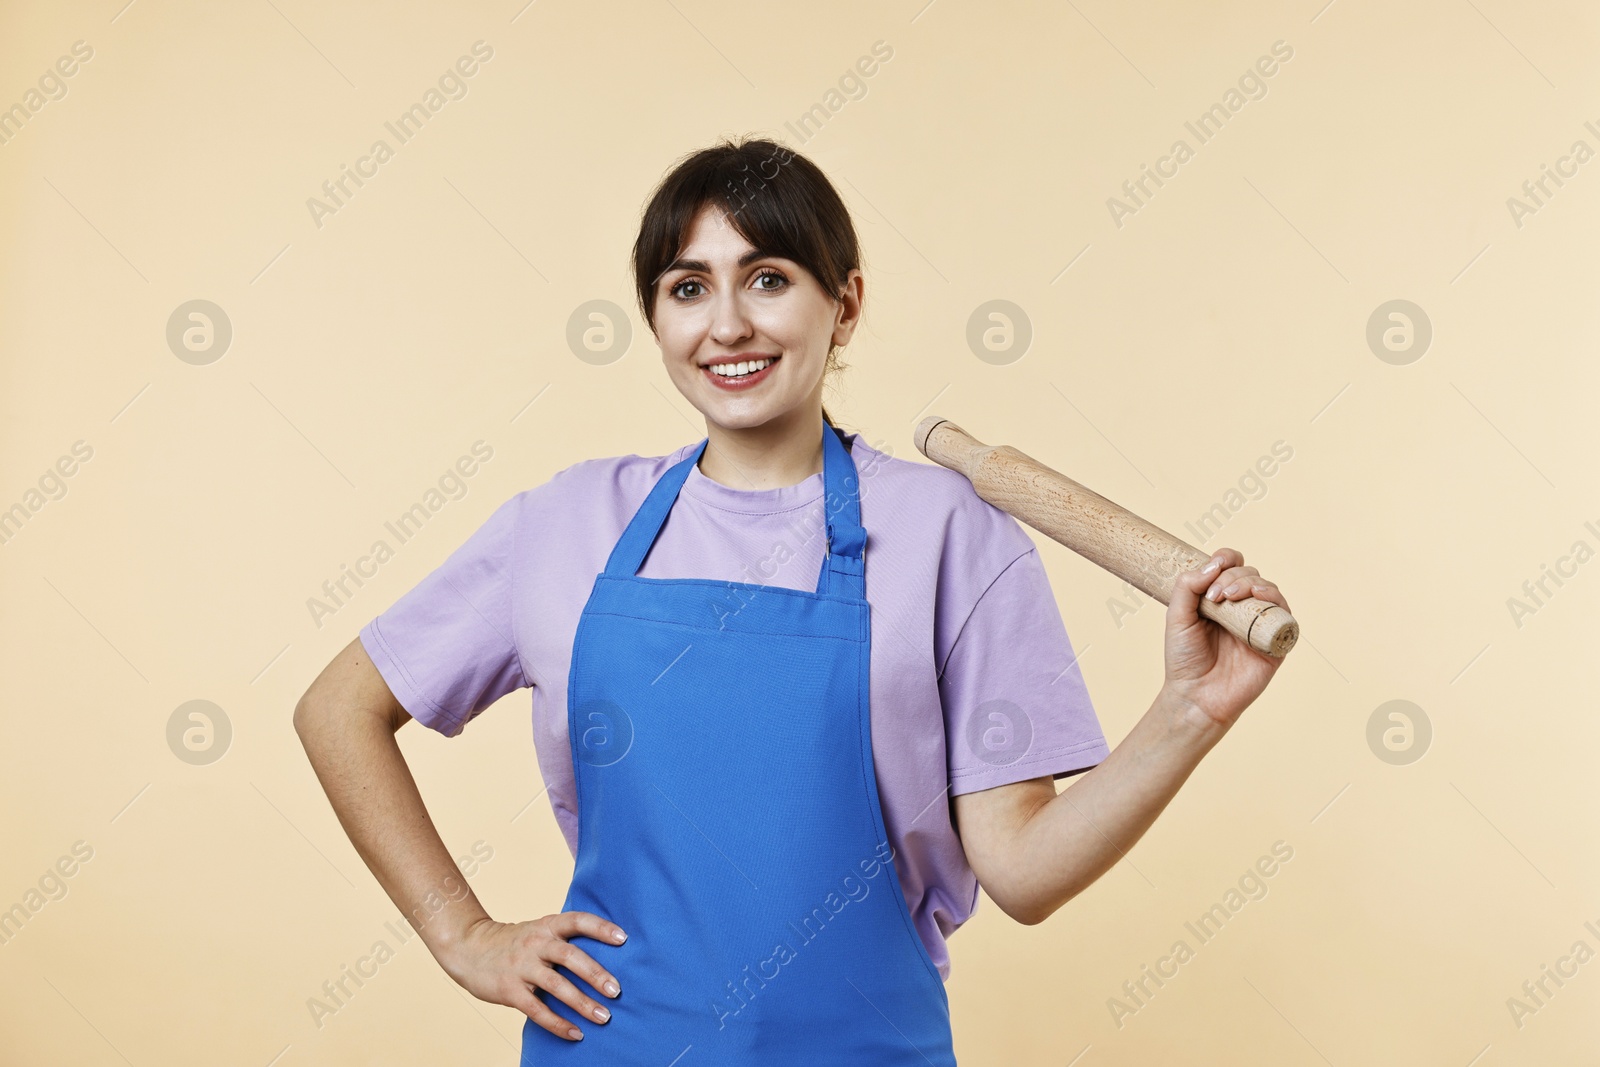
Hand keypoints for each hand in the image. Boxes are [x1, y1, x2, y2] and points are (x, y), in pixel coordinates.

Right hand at [436, 912, 626, 1040]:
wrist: (468, 948)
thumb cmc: (514, 942)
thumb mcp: (538, 931)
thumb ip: (563, 939)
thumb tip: (606, 954)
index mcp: (547, 926)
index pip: (578, 921)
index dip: (601, 928)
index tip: (623, 939)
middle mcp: (535, 943)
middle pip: (571, 956)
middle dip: (596, 974)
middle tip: (617, 991)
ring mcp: (521, 966)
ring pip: (557, 985)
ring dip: (582, 1002)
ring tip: (603, 1016)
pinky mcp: (509, 990)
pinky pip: (537, 1009)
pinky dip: (558, 1024)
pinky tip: (576, 1034)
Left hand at [1162, 547, 1289, 728]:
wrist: (1196, 695)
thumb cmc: (1185, 659)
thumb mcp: (1177, 617)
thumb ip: (1187, 587)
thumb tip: (1211, 566)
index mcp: (1219, 599)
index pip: (1230, 566)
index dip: (1226, 559)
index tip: (1213, 566)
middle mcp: (1241, 608)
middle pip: (1250, 574)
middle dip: (1233, 576)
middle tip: (1215, 595)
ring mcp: (1258, 624)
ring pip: (1268, 589)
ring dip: (1251, 583)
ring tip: (1231, 595)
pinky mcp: (1274, 642)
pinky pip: (1284, 614)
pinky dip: (1275, 600)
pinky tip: (1259, 597)